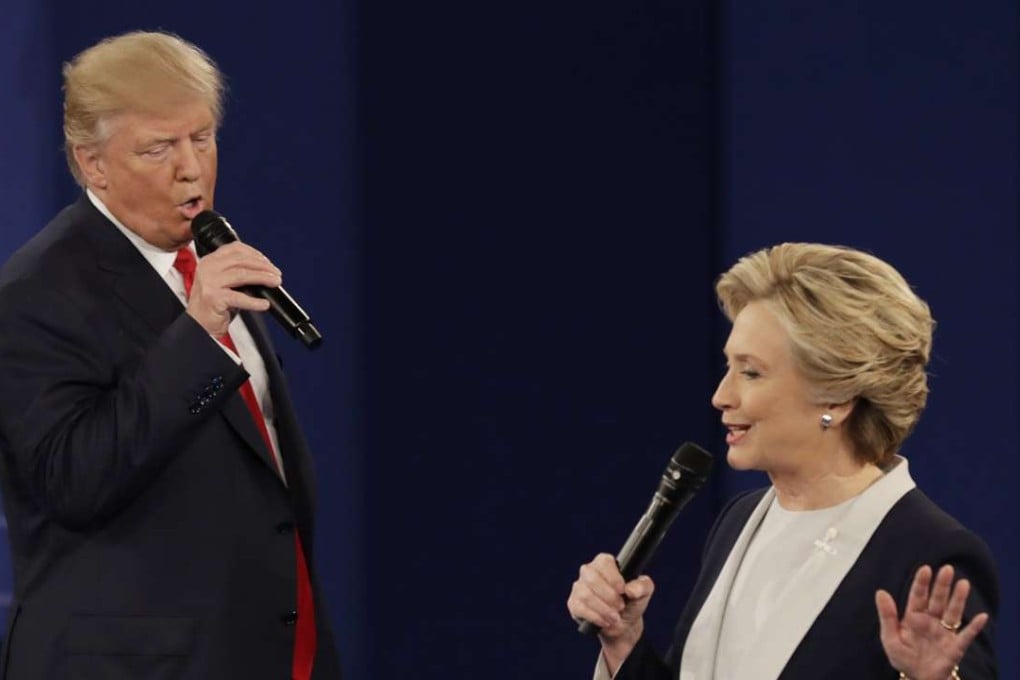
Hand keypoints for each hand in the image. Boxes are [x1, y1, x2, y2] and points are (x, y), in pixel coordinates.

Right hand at [186, 242, 280, 335]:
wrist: (199, 324)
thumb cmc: (214, 304)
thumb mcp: (224, 282)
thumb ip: (239, 272)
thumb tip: (266, 271)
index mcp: (210, 260)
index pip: (235, 248)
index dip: (255, 253)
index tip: (268, 262)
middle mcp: (208, 268)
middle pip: (241, 260)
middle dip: (263, 266)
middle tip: (277, 274)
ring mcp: (209, 282)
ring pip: (242, 274)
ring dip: (263, 278)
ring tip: (275, 283)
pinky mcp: (213, 298)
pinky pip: (239, 298)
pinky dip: (254, 301)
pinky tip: (264, 304)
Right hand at [567, 553, 654, 672]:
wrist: (623, 626)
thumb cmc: (631, 603)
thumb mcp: (644, 593)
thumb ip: (643, 586)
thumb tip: (630, 590)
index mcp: (605, 563)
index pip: (604, 562)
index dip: (613, 577)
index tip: (622, 590)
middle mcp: (589, 572)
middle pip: (592, 577)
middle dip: (609, 596)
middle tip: (620, 606)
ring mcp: (579, 588)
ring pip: (586, 594)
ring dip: (603, 609)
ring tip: (615, 617)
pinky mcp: (574, 604)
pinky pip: (580, 608)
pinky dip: (595, 617)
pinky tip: (605, 621)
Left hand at [876, 564, 988, 679]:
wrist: (918, 678)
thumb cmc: (903, 657)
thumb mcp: (889, 638)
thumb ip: (887, 616)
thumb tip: (880, 591)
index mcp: (913, 617)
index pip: (918, 596)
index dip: (921, 583)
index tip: (925, 568)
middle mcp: (930, 621)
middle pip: (937, 600)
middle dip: (942, 585)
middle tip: (947, 569)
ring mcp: (944, 633)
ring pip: (952, 612)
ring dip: (958, 599)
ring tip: (963, 583)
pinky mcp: (955, 647)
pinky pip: (966, 636)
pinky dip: (974, 627)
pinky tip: (982, 617)